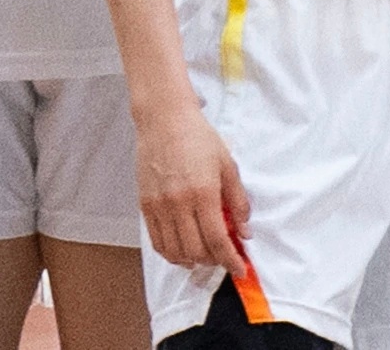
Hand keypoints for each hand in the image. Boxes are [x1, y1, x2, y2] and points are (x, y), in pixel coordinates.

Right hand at [136, 99, 252, 275]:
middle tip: (223, 259)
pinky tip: (182, 251)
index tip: (239, 268)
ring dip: (191, 260)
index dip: (229, 259)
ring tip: (204, 257)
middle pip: (195, 250)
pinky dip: (170, 252)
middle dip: (212, 261)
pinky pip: (157, 241)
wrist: (165, 122)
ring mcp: (159, 207)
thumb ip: (237, 200)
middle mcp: (178, 204)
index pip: (217, 239)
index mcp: (203, 193)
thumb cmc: (199, 139)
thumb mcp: (227, 165)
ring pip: (173, 250)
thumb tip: (244, 230)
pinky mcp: (145, 207)